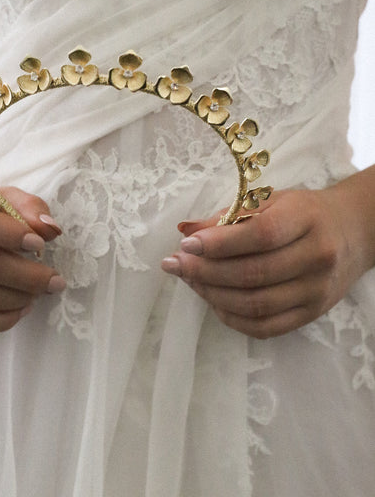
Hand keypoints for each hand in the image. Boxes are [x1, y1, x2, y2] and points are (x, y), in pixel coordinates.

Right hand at [0, 181, 65, 333]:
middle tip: (56, 281)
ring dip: (19, 299)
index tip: (39, 244)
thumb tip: (51, 231)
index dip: (9, 232)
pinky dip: (3, 320)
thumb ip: (30, 208)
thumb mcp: (4, 196)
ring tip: (40, 293)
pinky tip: (22, 308)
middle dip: (28, 277)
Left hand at [162, 185, 374, 338]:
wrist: (353, 233)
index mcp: (306, 220)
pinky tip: (212, 300)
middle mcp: (317, 258)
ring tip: (189, 280)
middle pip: (253, 274)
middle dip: (205, 272)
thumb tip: (185, 230)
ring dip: (212, 295)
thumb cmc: (303, 213)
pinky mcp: (311, 315)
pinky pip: (264, 328)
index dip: (219, 243)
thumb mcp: (271, 201)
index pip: (260, 236)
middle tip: (175, 264)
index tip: (185, 244)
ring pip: (255, 305)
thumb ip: (229, 215)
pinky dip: (231, 317)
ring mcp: (316, 292)